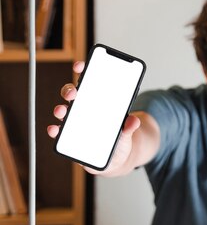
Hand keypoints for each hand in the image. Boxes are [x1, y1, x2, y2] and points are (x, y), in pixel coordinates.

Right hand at [47, 60, 140, 174]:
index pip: (89, 82)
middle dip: (70, 91)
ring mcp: (75, 123)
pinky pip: (59, 132)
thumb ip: (130, 127)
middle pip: (73, 95)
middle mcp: (84, 110)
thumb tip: (134, 120)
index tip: (80, 66)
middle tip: (73, 93)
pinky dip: (55, 130)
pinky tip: (54, 130)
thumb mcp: (128, 133)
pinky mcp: (70, 138)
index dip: (83, 71)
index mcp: (98, 102)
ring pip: (64, 111)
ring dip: (60, 109)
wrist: (118, 158)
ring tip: (62, 111)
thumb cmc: (121, 140)